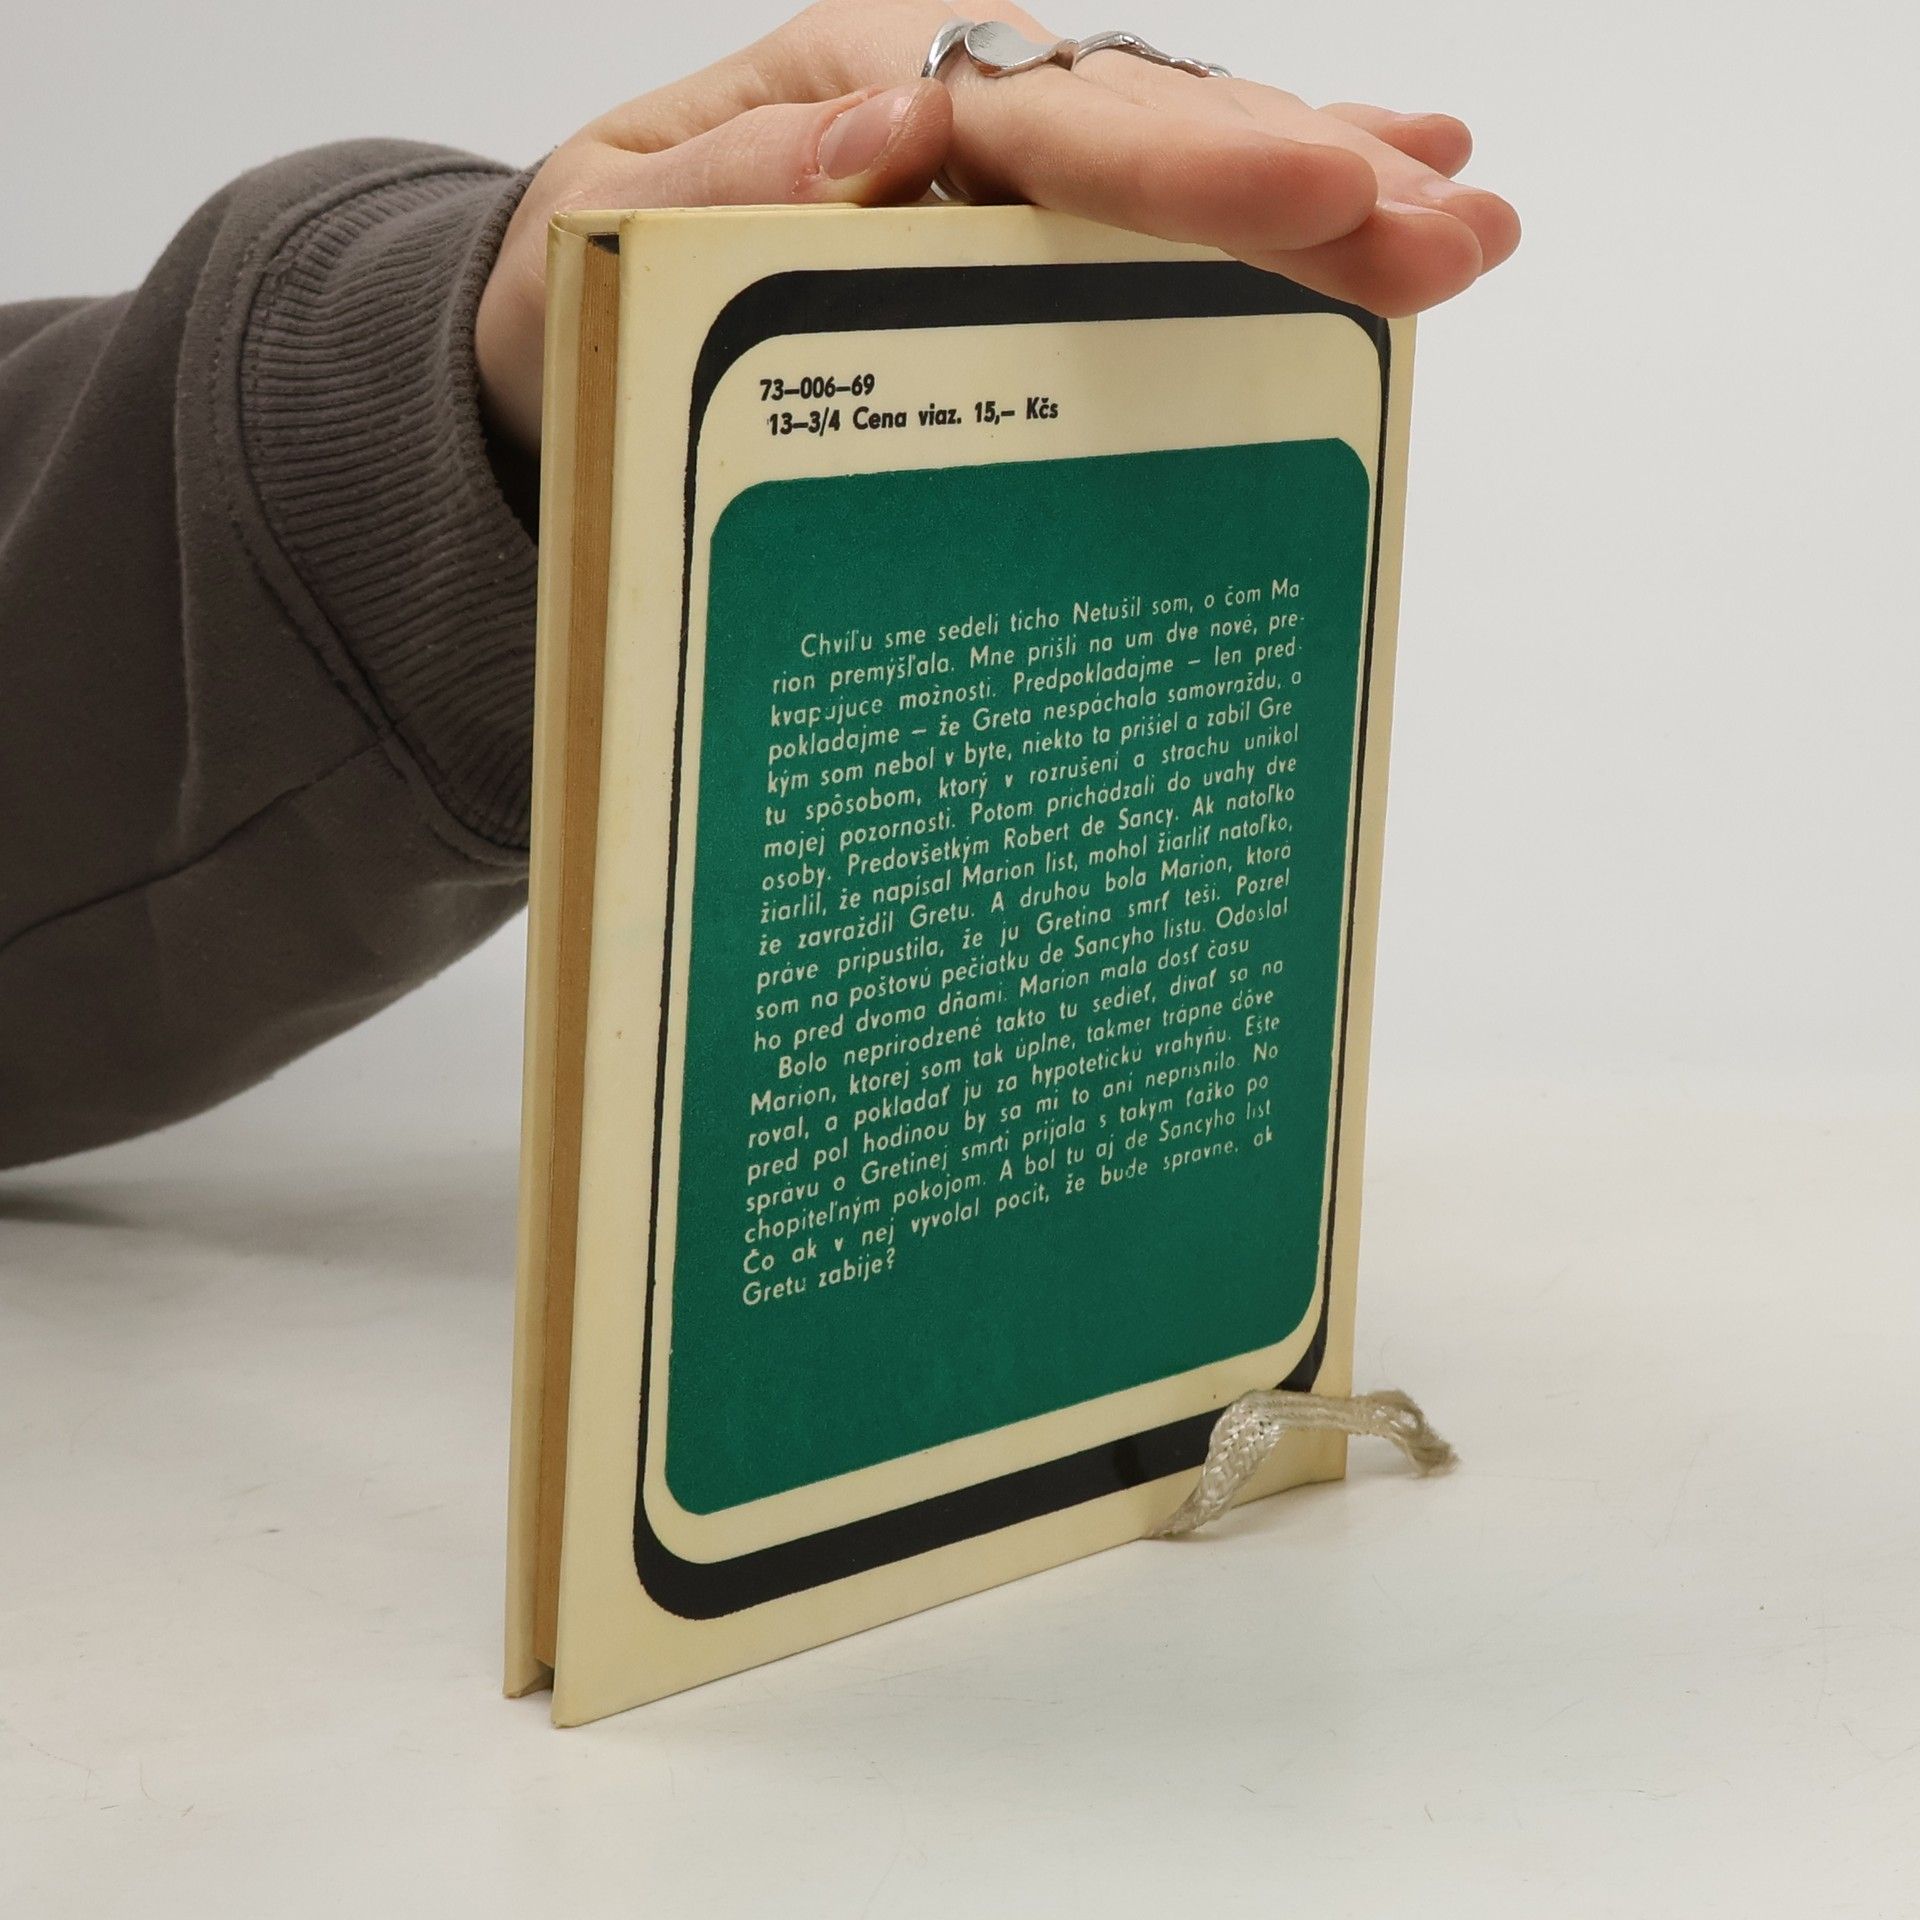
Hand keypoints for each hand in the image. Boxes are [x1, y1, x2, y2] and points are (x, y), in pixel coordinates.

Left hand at [475, 0, 1520, 452]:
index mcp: (857, 93)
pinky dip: (1260, 224)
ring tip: (1463, 226)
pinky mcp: (1008, 247)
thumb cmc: (575, 285)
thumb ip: (736, 184)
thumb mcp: (612, 231)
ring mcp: (990, 182)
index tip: (1331, 185)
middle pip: (1148, 138)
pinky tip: (1379, 200)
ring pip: (1173, 176)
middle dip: (1308, 180)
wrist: (551, 332)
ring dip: (1326, 198)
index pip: (1050, 117)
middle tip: (1459, 231)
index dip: (1195, 156)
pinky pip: (1148, 231)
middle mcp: (949, 119)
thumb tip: (884, 155)